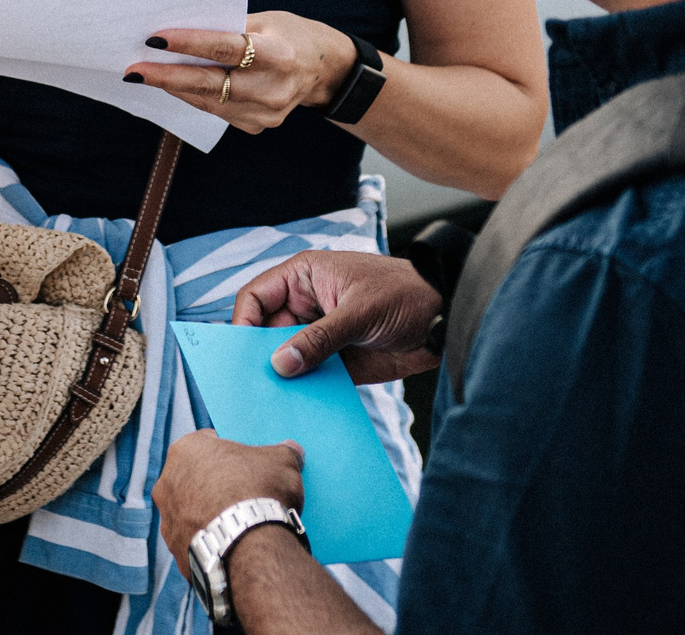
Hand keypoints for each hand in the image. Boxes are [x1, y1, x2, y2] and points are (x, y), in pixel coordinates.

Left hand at [122, 10, 351, 133]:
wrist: (324, 69)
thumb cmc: (289, 34)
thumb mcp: (266, 19)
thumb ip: (228, 27)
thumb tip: (179, 29)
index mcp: (279, 54)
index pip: (227, 49)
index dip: (190, 44)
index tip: (156, 38)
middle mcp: (273, 88)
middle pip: (211, 83)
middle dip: (168, 76)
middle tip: (134, 69)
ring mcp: (266, 113)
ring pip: (208, 101)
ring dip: (174, 87)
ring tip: (145, 74)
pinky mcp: (257, 126)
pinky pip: (216, 111)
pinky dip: (193, 96)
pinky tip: (174, 85)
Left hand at [152, 430, 303, 562]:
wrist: (249, 548)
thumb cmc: (259, 493)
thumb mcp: (281, 461)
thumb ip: (284, 452)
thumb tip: (292, 451)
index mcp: (185, 450)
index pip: (207, 443)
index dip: (230, 453)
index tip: (247, 465)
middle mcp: (167, 484)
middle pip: (196, 479)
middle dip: (217, 485)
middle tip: (245, 495)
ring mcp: (168, 522)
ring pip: (192, 514)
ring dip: (211, 517)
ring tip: (242, 525)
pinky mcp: (177, 553)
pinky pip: (197, 544)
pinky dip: (213, 544)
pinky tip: (235, 547)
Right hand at [233, 250, 442, 383]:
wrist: (446, 319)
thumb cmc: (405, 294)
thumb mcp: (360, 312)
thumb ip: (319, 338)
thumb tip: (280, 364)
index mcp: (304, 277)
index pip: (257, 297)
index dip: (243, 323)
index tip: (239, 354)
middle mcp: (306, 305)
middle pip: (265, 332)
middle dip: (258, 357)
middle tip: (249, 385)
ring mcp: (320, 334)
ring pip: (285, 358)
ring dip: (281, 378)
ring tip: (270, 401)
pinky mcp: (336, 361)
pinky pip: (310, 377)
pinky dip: (304, 391)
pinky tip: (298, 407)